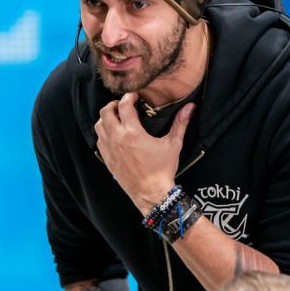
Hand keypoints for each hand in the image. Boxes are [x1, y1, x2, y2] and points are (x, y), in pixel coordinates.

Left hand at [94, 93, 192, 213]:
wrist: (151, 193)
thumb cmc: (162, 169)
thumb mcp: (173, 144)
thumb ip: (180, 123)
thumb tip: (190, 107)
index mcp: (132, 133)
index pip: (123, 106)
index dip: (128, 97)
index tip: (134, 97)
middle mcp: (117, 139)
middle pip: (105, 112)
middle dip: (113, 105)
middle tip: (122, 105)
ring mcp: (110, 150)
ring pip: (99, 126)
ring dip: (106, 118)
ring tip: (116, 117)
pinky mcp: (107, 159)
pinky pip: (99, 140)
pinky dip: (103, 133)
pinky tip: (113, 134)